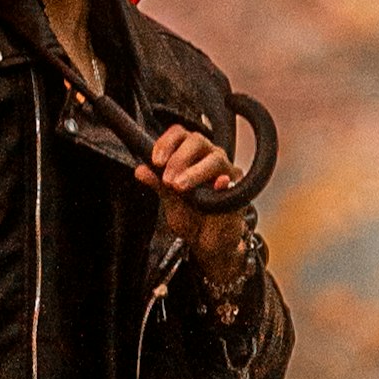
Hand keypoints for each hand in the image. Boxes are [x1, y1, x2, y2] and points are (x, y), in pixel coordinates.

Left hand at [144, 119, 260, 280]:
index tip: (156, 161)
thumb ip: (157, 184)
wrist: (207, 243)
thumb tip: (140, 170)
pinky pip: (232, 181)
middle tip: (168, 180)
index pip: (179, 134)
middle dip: (178, 158)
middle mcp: (209, 158)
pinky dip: (222, 183)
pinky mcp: (238, 190)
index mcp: (191, 156)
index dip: (166, 143)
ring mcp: (225, 172)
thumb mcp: (169, 201)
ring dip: (195, 172)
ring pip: (214, 159)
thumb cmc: (191, 218)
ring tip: (180, 187)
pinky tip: (217, 186)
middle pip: (197, 140)